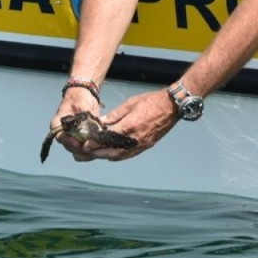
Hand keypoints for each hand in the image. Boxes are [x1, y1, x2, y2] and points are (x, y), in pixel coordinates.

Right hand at [46, 86, 99, 160]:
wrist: (84, 95)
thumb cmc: (79, 96)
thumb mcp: (81, 102)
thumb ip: (85, 114)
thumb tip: (92, 126)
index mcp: (58, 123)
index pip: (59, 135)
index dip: (67, 141)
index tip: (78, 143)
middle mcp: (64, 132)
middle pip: (69, 146)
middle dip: (80, 149)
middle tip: (91, 149)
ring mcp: (73, 137)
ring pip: (77, 150)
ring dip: (86, 152)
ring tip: (97, 150)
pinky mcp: (82, 139)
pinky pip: (85, 149)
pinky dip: (92, 151)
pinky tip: (101, 149)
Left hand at [62, 89, 179, 161]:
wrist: (172, 106)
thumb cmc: (151, 102)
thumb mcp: (130, 104)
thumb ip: (115, 115)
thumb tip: (101, 122)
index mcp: (129, 127)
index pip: (107, 139)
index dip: (95, 143)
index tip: (85, 144)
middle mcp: (134, 139)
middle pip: (112, 152)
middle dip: (99, 153)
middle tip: (88, 152)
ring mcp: (141, 144)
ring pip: (121, 156)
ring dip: (108, 156)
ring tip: (98, 154)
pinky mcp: (147, 145)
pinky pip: (129, 154)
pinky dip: (119, 156)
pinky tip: (112, 154)